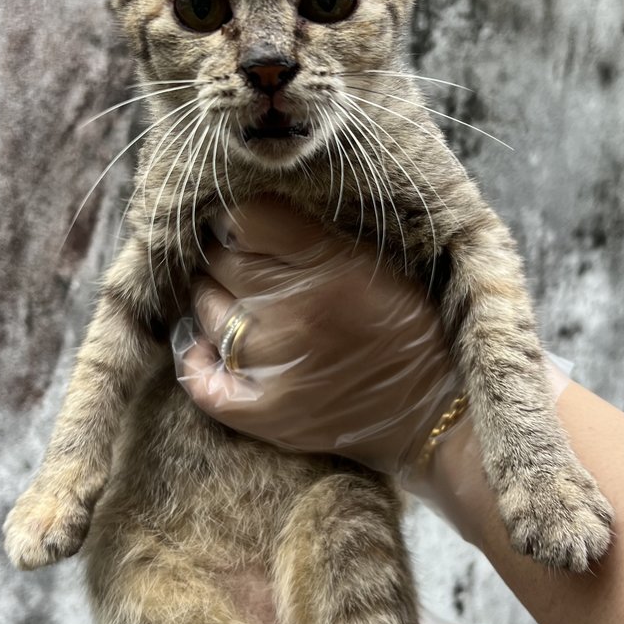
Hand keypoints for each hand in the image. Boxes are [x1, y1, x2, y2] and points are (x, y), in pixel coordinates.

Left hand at [173, 198, 458, 473]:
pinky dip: (195, 356)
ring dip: (217, 300)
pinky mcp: (261, 411)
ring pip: (206, 307)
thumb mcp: (371, 259)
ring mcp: (271, 363)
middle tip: (255, 267)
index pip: (243, 218)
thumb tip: (244, 211)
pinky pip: (198, 377)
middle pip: (220, 259)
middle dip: (229, 255)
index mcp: (326, 266)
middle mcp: (291, 311)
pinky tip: (209, 345)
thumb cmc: (402, 325)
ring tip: (245, 305)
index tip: (250, 226)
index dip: (241, 217)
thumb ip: (310, 233)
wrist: (428, 410)